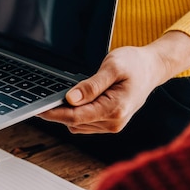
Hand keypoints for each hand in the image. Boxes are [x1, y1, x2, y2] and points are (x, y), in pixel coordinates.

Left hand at [38, 31, 189, 133]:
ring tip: (58, 98)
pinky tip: (72, 102)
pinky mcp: (109, 123)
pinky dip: (75, 115)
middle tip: (42, 100)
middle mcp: (114, 121)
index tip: (38, 109)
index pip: (76, 116)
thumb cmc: (134, 64)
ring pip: (78, 125)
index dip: (54, 114)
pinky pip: (84, 123)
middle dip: (57, 113)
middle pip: (75, 122)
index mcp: (115, 108)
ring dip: (66, 114)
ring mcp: (112, 124)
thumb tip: (71, 99)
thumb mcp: (112, 67)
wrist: (151, 68)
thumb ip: (91, 85)